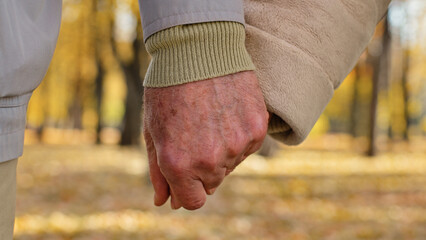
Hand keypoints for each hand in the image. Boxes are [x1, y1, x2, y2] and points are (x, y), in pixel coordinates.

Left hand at [143, 71, 267, 209]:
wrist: (198, 48)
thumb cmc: (168, 89)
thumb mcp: (153, 131)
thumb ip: (158, 172)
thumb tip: (164, 202)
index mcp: (179, 164)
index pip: (193, 201)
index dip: (187, 190)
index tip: (186, 174)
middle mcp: (210, 160)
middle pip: (212, 183)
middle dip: (201, 167)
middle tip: (195, 135)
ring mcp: (237, 145)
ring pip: (231, 165)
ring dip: (221, 151)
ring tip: (210, 119)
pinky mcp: (256, 129)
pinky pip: (248, 147)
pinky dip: (239, 136)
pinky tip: (227, 113)